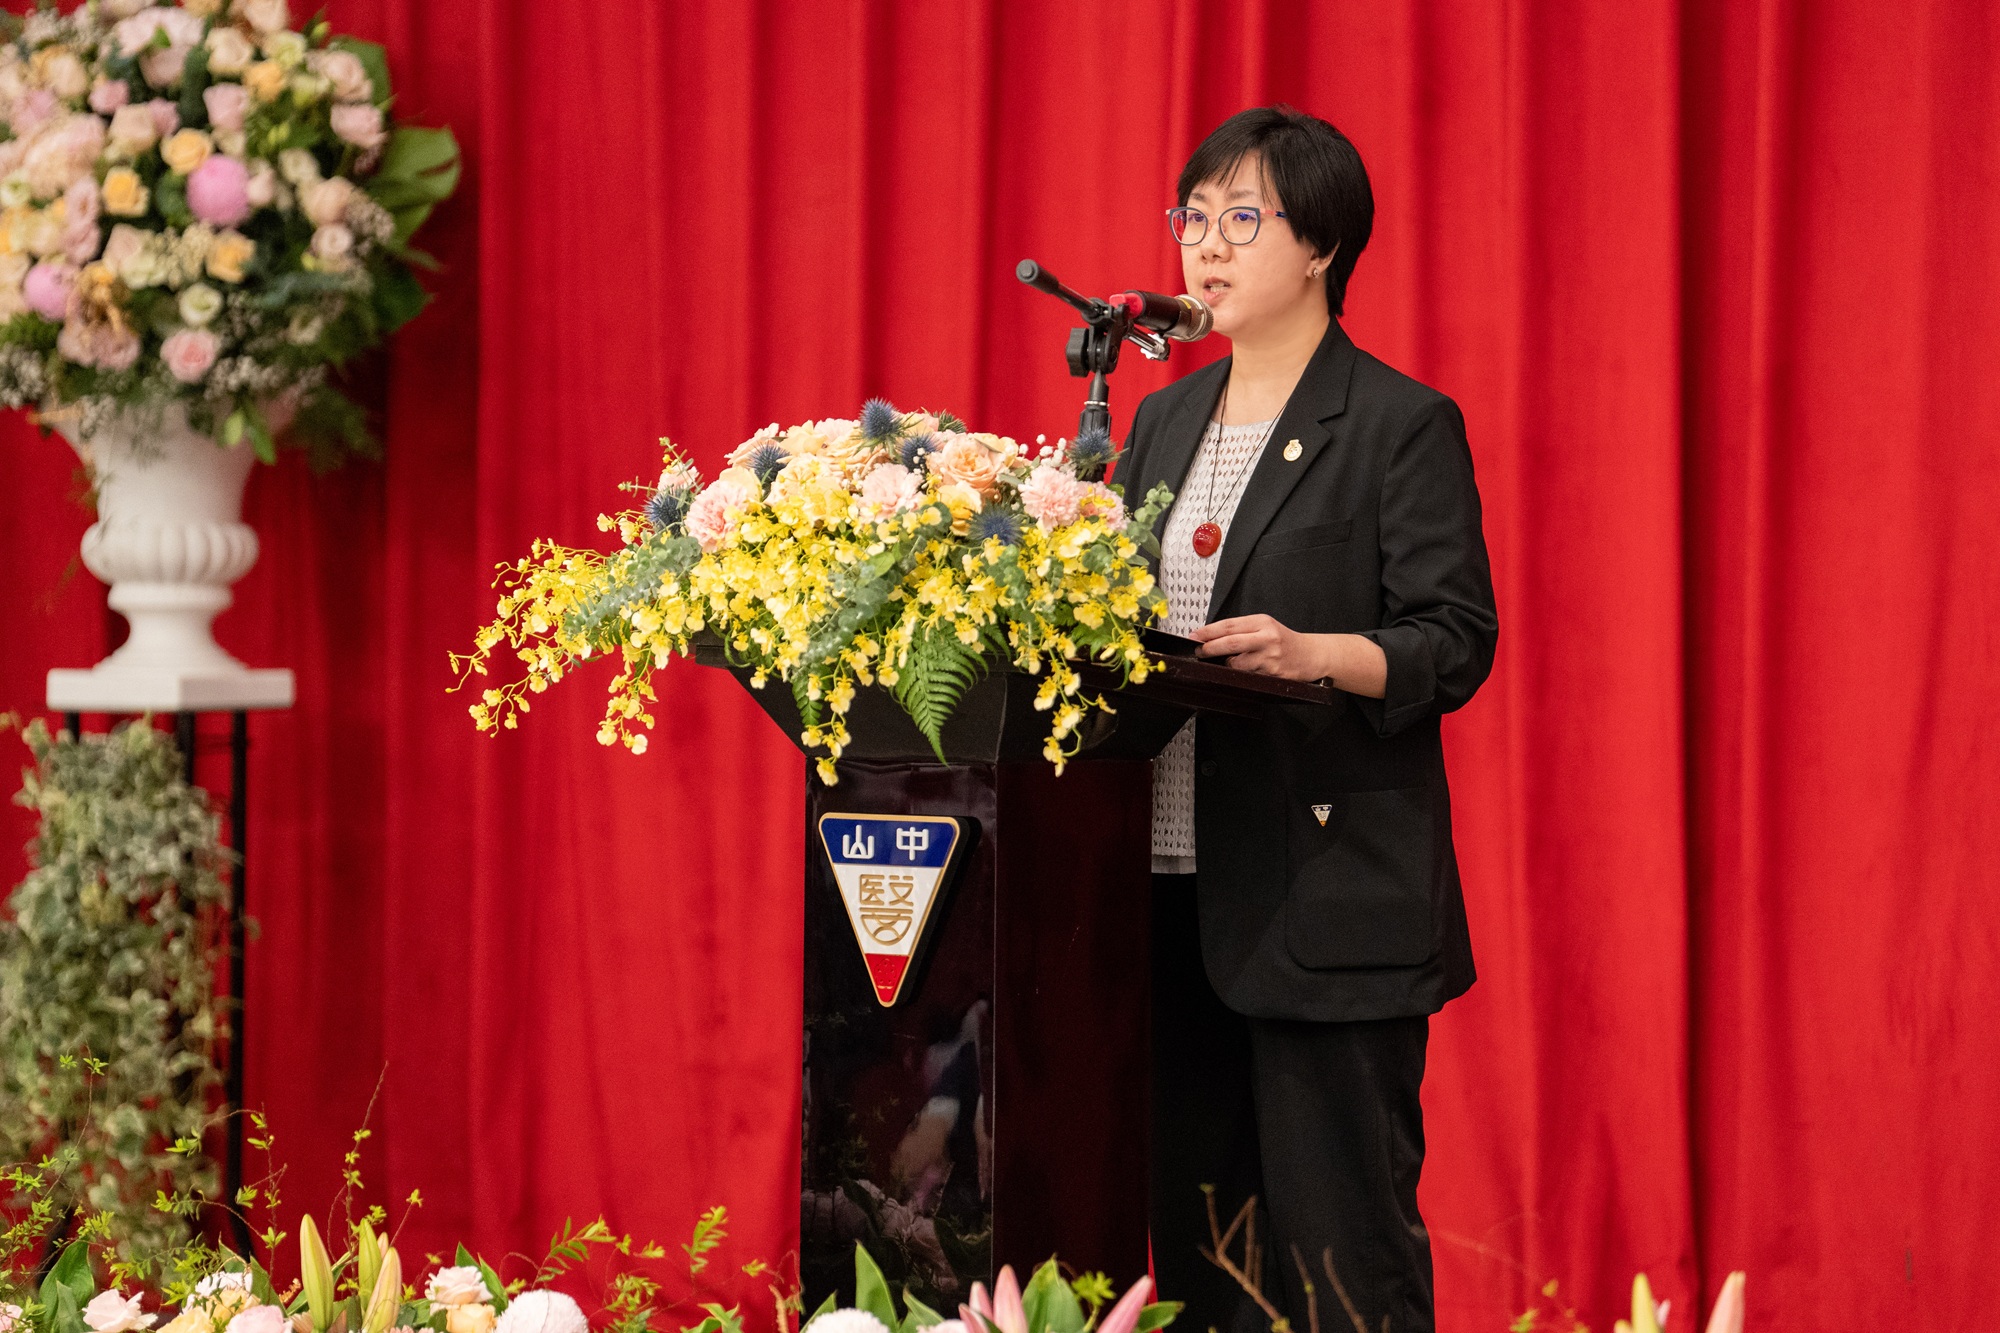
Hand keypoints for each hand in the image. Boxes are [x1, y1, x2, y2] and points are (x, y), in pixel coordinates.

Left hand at [1191, 614, 1325, 681]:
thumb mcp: (1265, 626)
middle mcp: (1267, 637)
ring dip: (1228, 665)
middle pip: (1230, 643)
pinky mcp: (1273, 674)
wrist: (1311, 655)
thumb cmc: (1284, 641)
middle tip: (1199, 652)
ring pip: (1237, 664)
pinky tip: (1251, 670)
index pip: (1229, 625)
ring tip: (1236, 661)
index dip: (1208, 632)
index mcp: (1262, 622)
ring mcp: (1270, 657)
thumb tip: (1211, 637)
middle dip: (1209, 649)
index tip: (1194, 636)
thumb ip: (1241, 630)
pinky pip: (1248, 676)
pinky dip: (1242, 674)